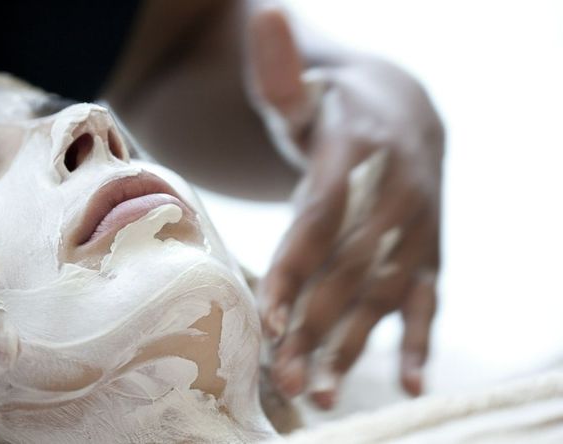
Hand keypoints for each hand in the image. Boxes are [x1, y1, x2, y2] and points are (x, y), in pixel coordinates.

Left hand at [248, 9, 442, 407]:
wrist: (404, 114)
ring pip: (386, 293)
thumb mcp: (306, 93)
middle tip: (283, 377)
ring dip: (354, 345)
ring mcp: (417, 228)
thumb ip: (279, 72)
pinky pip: (427, 300)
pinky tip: (404, 383)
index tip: (271, 315)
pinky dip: (417, 341)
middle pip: (352, 268)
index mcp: (357, 155)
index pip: (323, 218)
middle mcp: (394, 195)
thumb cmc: (334, 112)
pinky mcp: (429, 251)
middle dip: (318, 324)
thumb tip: (264, 17)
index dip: (299, 265)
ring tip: (318, 393)